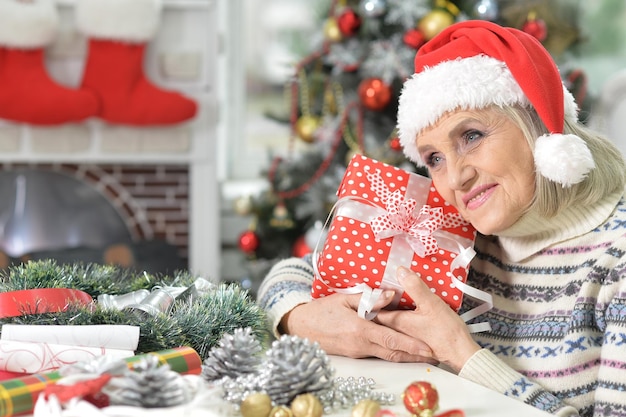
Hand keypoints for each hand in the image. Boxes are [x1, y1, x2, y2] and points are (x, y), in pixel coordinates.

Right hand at [280, 290, 435, 362]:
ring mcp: (358, 352)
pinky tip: (402, 349)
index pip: (391, 340)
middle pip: (394, 353)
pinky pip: (377, 353)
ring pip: (387, 356)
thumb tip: (391, 294)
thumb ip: (369, 298)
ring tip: (425, 354)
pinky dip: (392, 353)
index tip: (428, 347)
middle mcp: (361, 345)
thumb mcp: (344, 299)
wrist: (301, 328)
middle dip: (415, 355)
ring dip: (406, 356)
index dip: (412, 345)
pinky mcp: (355, 354)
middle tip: (435, 354)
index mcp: (360, 330)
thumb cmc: (321, 311)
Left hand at [375, 267, 480, 371]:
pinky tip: (411, 304)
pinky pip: (404, 321)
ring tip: (395, 292)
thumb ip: (414, 287)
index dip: (369, 297)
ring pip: (393, 317)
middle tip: (379, 285)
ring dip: (392, 306)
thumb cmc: (446, 333)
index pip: (372, 309)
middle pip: (381, 313)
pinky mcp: (416, 336)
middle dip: (379, 300)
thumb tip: (400, 271)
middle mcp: (398, 329)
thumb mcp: (430, 304)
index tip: (370, 285)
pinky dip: (404, 312)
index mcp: (396, 321)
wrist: (460, 352)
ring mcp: (406, 334)